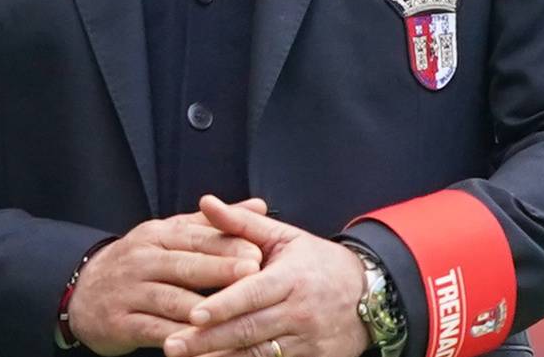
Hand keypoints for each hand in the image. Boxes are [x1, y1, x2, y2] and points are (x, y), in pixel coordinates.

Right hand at [69, 199, 269, 355]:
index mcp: (158, 235)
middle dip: (220, 270)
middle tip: (253, 275)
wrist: (81, 293)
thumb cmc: (140, 263)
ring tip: (231, 313)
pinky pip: (152, 331)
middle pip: (184, 266)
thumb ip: (214, 223)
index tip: (258, 252)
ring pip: (169, 300)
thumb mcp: (170, 234)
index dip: (227, 245)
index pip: (195, 237)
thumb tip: (260, 205)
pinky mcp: (119, 323)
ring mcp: (128, 292)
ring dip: (202, 308)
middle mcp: (142, 260)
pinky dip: (177, 338)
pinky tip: (199, 344)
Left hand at [163, 195, 369, 356]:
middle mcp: (300, 311)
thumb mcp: (285, 236)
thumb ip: (242, 223)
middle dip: (208, 340)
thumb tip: (206, 202)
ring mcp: (307, 340)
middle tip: (173, 346)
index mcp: (292, 277)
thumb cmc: (318, 263)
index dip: (224, 306)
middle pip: (249, 330)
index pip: (254, 293)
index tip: (194, 315)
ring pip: (257, 354)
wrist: (370, 294)